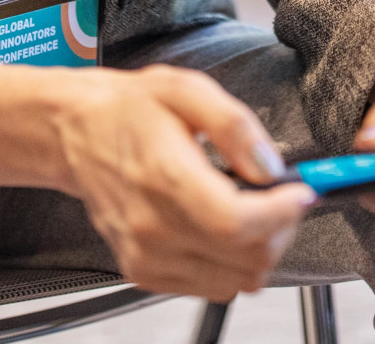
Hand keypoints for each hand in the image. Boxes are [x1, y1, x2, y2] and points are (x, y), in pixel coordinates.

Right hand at [0, 61, 315, 301]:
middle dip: (279, 227)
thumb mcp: (184, 89)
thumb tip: (271, 165)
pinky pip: (211, 285)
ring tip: (247, 206)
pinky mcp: (143, 272)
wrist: (74, 132)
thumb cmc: (127, 108)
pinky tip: (218, 224)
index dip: (283, 213)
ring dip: (257, 248)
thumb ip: (234, 124)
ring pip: (235, 280)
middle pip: (246, 259)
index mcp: (164, 176)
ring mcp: (147, 255)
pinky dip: (229, 261)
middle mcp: (153, 227)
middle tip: (277, 193)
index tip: (300, 190)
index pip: (239, 224)